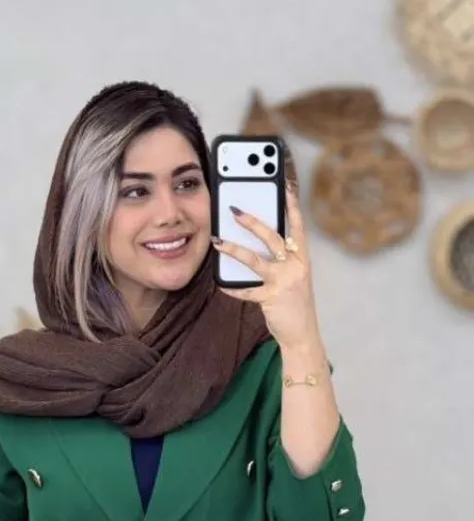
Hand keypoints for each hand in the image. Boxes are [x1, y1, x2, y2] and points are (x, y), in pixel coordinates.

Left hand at [212, 184, 320, 349]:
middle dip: (252, 222)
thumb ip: (281, 261)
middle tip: (234, 210)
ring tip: (218, 241)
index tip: (285, 186)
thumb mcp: (294, 278)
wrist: (302, 334)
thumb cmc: (294, 304)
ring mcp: (284, 281)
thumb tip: (256, 245)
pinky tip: (222, 285)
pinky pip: (247, 290)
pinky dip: (233, 288)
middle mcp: (295, 266)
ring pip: (255, 260)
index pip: (297, 226)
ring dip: (234, 249)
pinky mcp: (271, 298)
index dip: (292, 206)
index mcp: (302, 259)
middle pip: (272, 237)